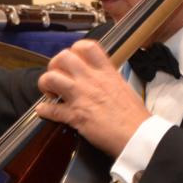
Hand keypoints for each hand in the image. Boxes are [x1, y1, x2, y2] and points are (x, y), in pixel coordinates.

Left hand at [35, 40, 149, 157]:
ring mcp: (81, 96)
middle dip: (55, 65)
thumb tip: (102, 81)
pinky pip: (51, 109)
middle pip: (63, 57)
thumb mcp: (124, 88)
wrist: (137, 135)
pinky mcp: (75, 116)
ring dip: (46, 84)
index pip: (87, 47)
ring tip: (51, 92)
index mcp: (106, 72)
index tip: (74, 59)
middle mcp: (91, 80)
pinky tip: (44, 110)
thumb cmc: (135, 117)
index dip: (75, 49)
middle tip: (58, 75)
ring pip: (51, 78)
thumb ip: (109, 81)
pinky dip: (44, 110)